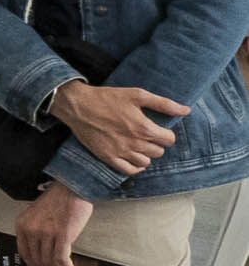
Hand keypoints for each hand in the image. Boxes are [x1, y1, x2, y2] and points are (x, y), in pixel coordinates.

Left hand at [14, 181, 96, 265]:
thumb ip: (36, 230)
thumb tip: (43, 251)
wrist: (72, 186)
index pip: (25, 253)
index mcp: (22, 225)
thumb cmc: (59, 199)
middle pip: (38, 260)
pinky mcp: (62, 235)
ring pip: (50, 262)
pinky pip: (61, 259)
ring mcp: (45, 233)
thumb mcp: (37, 214)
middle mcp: (31, 230)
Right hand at [53, 79, 185, 177]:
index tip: (159, 129)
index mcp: (144, 128)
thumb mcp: (137, 95)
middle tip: (147, 135)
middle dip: (156, 143)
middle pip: (159, 152)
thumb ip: (164, 104)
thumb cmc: (107, 98)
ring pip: (146, 161)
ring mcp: (120, 152)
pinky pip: (129, 170)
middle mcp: (134, 143)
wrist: (78, 106)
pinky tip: (134, 157)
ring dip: (146, 154)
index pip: (169, 140)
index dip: (167, 134)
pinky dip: (136, 166)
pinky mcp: (108, 157)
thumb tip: (186, 110)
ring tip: (139, 144)